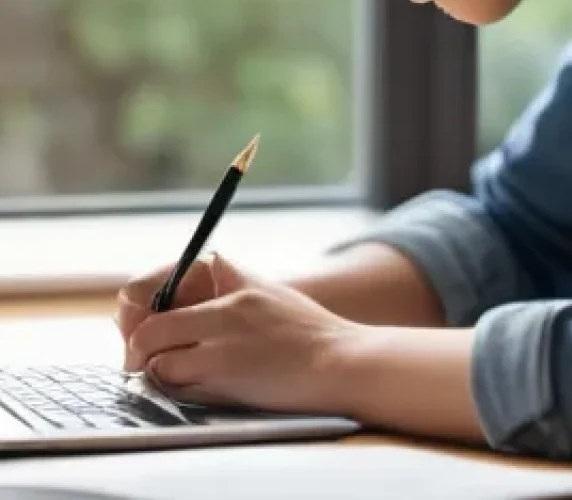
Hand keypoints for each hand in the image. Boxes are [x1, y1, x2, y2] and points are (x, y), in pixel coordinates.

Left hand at [124, 262, 355, 413]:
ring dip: (157, 368)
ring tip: (173, 373)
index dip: (144, 305)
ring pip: (154, 354)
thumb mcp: (268, 294)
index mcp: (235, 278)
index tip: (143, 322)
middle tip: (141, 358)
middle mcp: (226, 303)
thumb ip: (229, 291)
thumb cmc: (308, 333)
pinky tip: (192, 385)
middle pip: (150, 321)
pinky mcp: (223, 370)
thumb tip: (180, 298)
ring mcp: (223, 337)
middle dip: (138, 344)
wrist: (341, 360)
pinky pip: (173, 379)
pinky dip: (172, 386)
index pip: (165, 279)